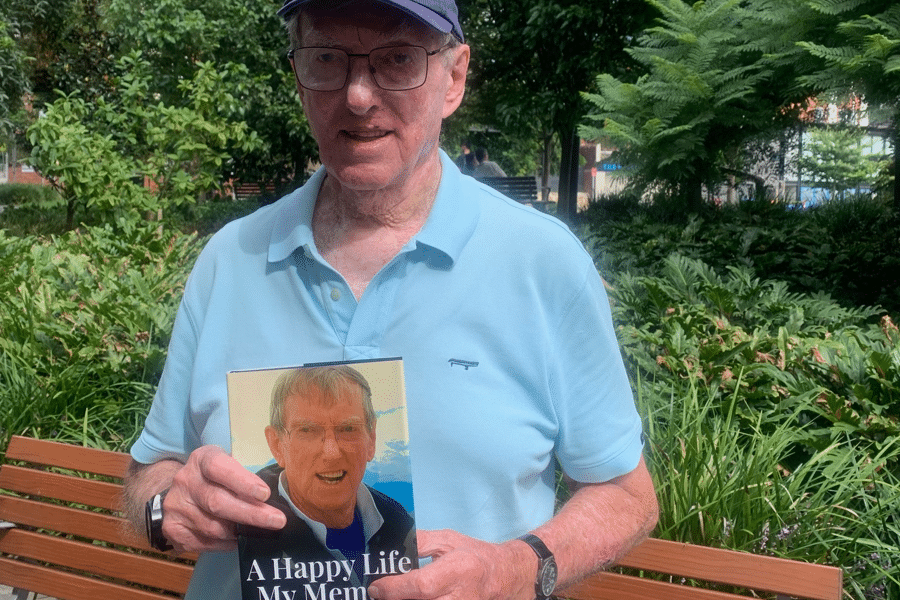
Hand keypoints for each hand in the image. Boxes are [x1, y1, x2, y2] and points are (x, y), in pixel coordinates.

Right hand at [161, 445, 286, 552]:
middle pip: (218, 502)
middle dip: (251, 514)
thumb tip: (272, 498)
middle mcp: (185, 481)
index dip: (242, 481)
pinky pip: (205, 543)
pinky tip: (238, 540)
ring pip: (213, 527)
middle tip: (277, 521)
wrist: (176, 493)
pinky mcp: (173, 529)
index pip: (219, 467)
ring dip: (240, 532)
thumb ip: (243, 476)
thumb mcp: (225, 466)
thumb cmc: (213, 477)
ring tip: (260, 532)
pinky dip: (226, 544)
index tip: (264, 494)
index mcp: (201, 460)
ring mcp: (176, 507)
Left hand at [367, 529, 535, 599]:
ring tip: (395, 595)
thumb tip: (389, 547)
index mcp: (458, 570)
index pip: (422, 585)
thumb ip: (418, 542)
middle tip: (381, 595)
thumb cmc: (474, 555)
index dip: (395, 589)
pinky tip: (410, 599)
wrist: (505, 576)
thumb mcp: (447, 540)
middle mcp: (461, 597)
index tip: (376, 588)